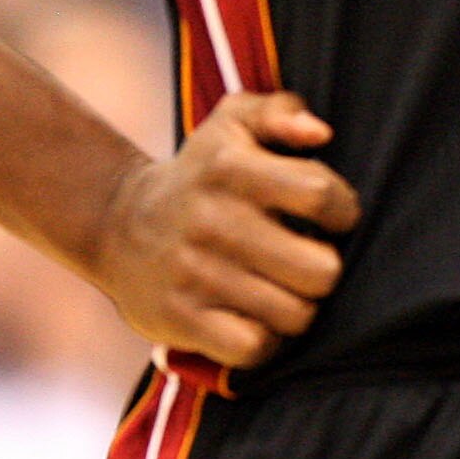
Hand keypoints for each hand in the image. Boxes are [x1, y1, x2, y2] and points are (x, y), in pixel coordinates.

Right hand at [85, 90, 357, 368]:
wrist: (116, 224)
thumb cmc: (200, 173)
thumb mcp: (232, 122)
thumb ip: (281, 111)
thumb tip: (320, 132)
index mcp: (233, 168)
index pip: (321, 196)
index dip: (343, 211)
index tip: (332, 218)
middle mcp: (213, 222)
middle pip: (321, 270)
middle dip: (325, 269)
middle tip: (308, 261)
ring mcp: (195, 275)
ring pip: (295, 314)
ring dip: (298, 306)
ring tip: (283, 288)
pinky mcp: (179, 319)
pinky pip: (253, 348)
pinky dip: (265, 340)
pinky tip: (258, 319)